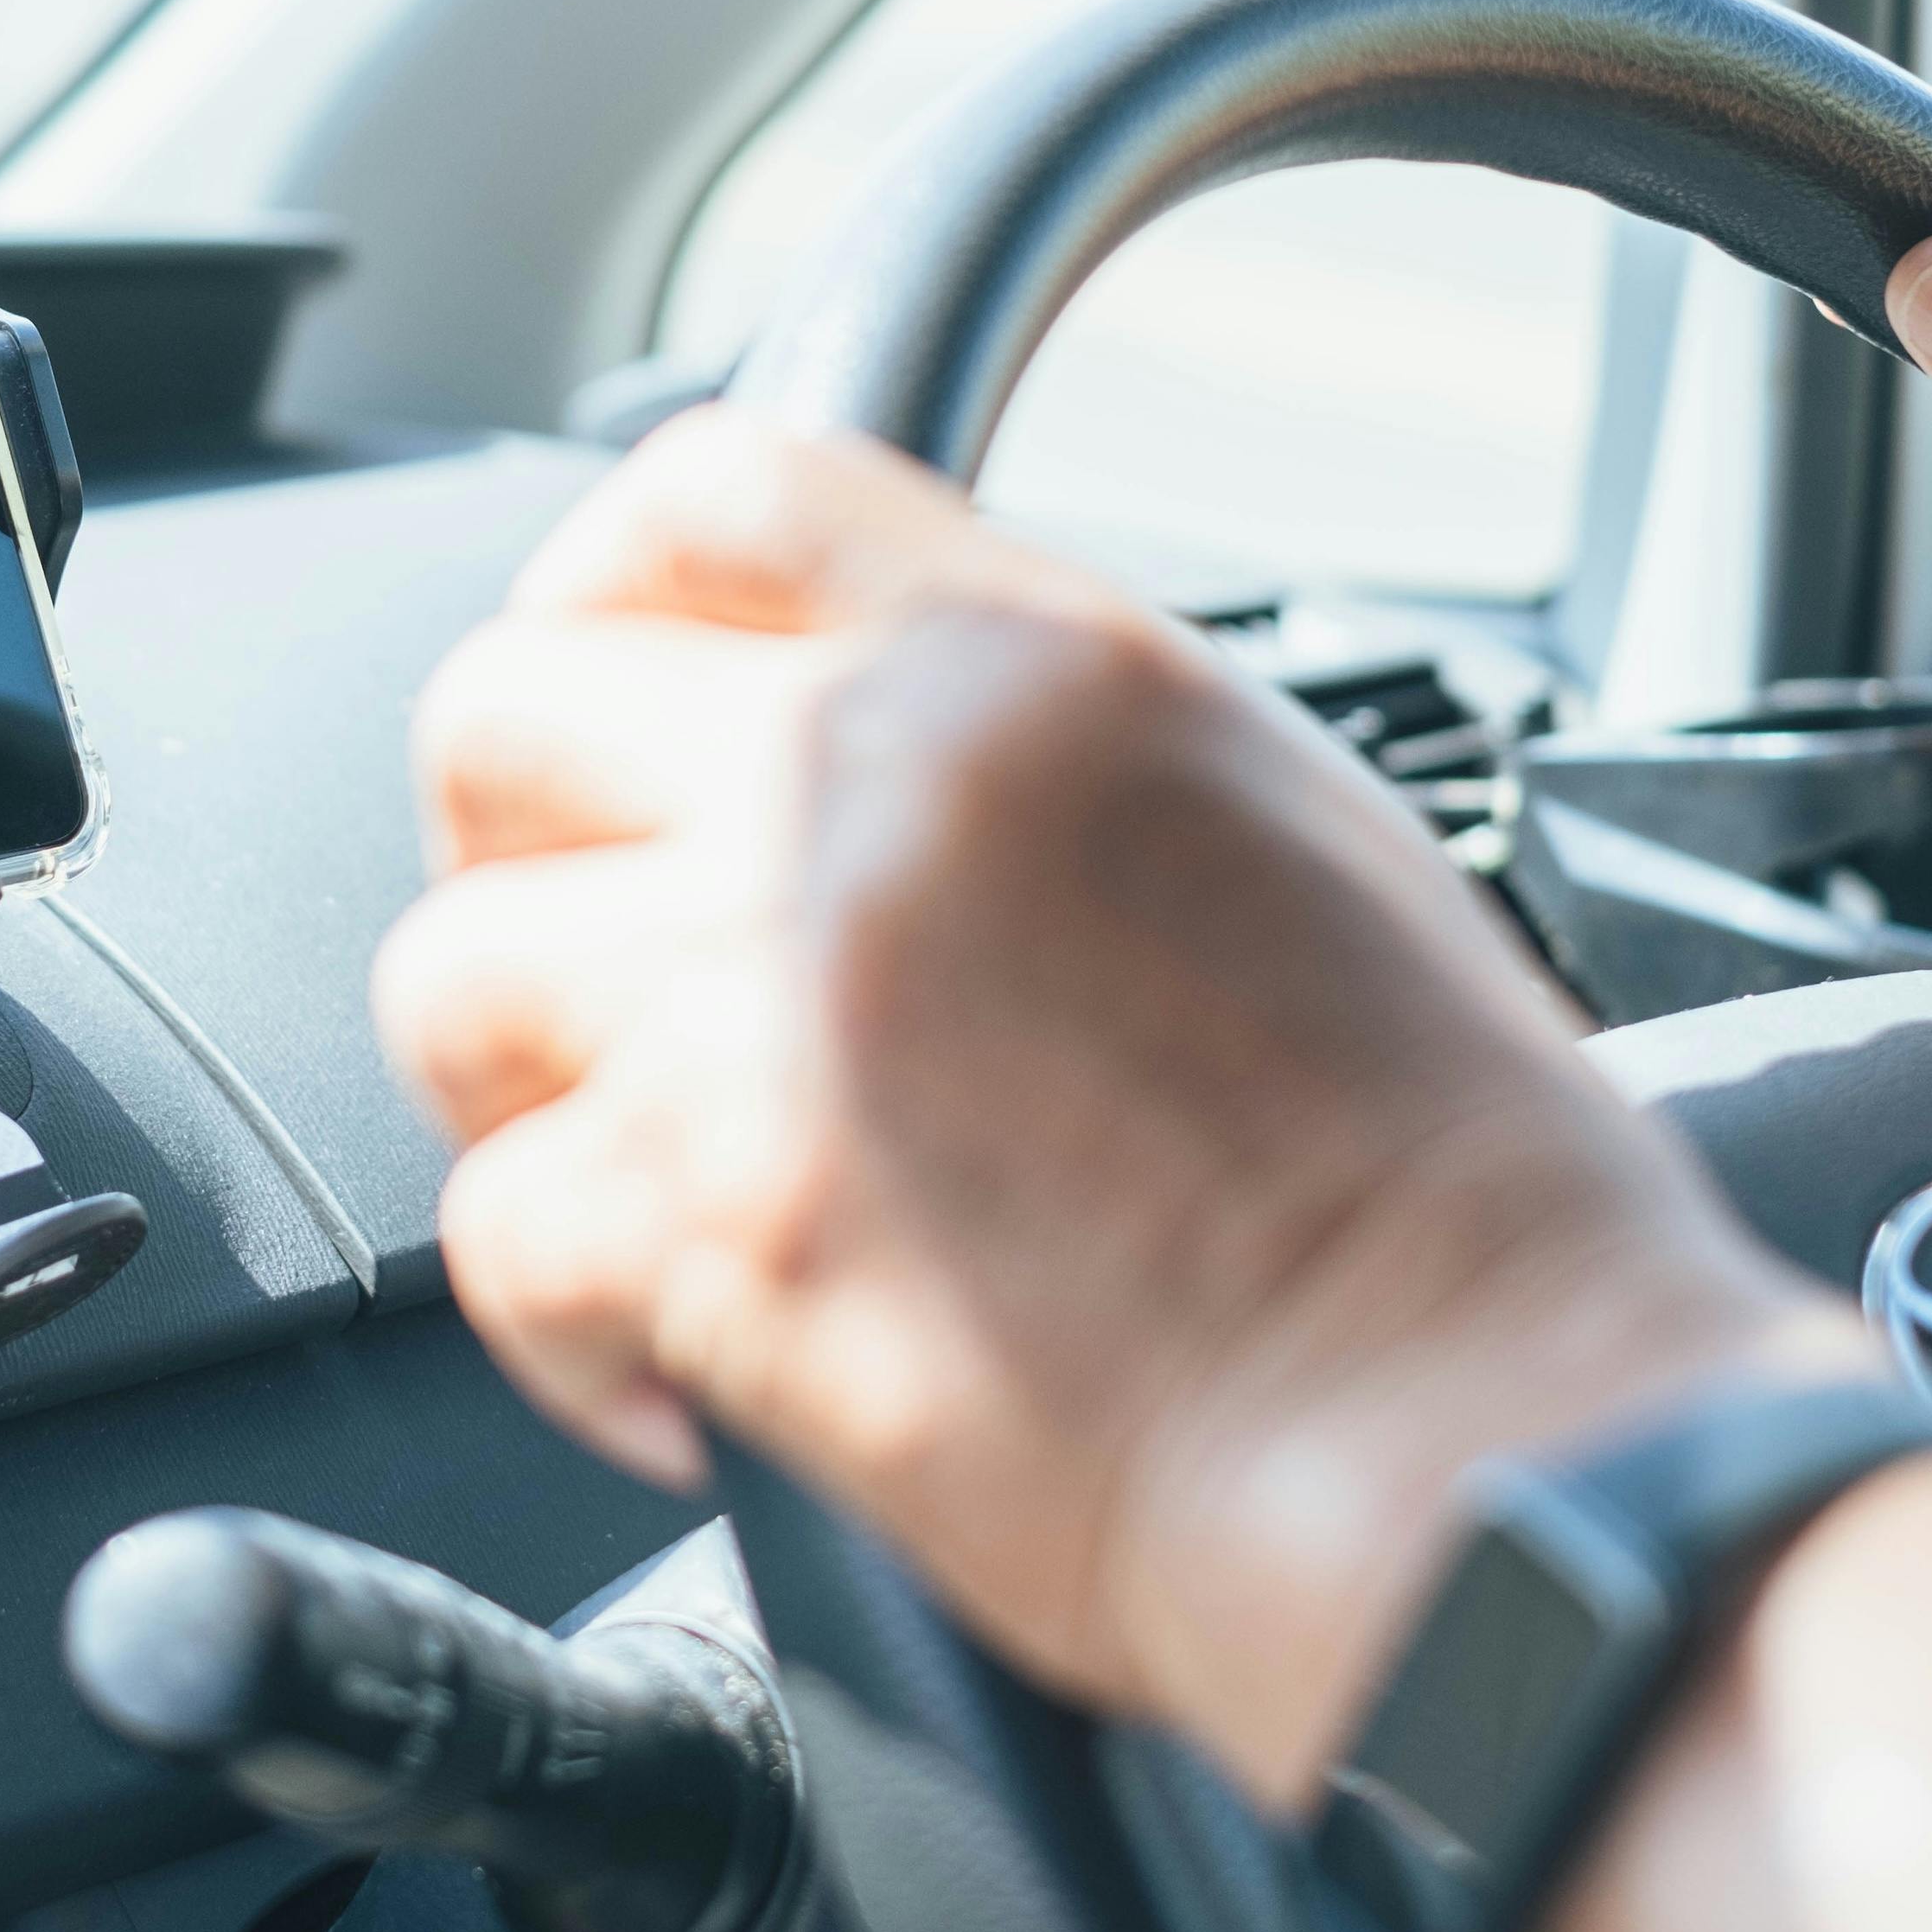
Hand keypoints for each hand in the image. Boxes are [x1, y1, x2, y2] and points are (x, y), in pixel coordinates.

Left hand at [374, 408, 1856, 1797]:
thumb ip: (1038, 754)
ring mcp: (764, 998)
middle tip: (582, 965)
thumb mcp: (1275, 832)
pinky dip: (561, 1332)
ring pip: (448, 974)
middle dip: (510, 849)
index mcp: (1031, 664)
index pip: (717, 489)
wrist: (1482, 1443)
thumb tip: (877, 756)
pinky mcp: (708, 1221)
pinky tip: (679, 1382)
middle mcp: (871, 787)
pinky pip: (493, 1234)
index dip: (605, 585)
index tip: (599, 681)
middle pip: (499, 713)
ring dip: (514, 1093)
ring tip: (625, 1181)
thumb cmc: (1447, 1188)